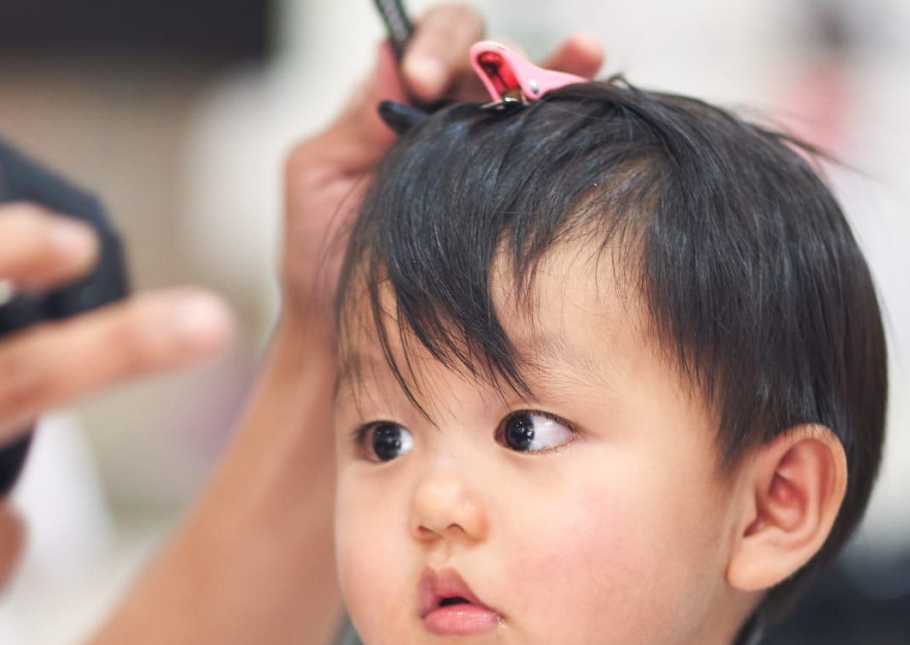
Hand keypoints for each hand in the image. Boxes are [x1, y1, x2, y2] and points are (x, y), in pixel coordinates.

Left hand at [280, 4, 604, 332]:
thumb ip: (353, 119)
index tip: (420, 79)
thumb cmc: (321, 259)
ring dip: (555, 68)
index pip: (426, 44)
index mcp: (395, 105)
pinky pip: (547, 147)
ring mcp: (485, 157)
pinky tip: (589, 96)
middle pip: (485, 58)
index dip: (432, 46)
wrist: (348, 335)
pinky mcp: (514, 196)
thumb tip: (389, 58)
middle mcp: (447, 121)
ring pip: (527, 93)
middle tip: (494, 77)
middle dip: (494, 55)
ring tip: (581, 55)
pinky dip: (573, 115)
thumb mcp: (319, 177)